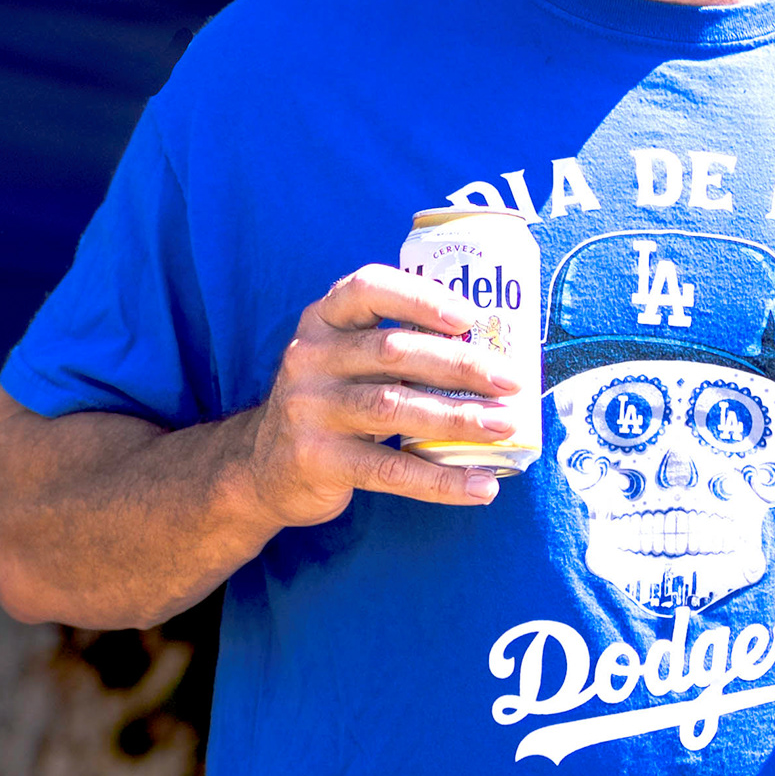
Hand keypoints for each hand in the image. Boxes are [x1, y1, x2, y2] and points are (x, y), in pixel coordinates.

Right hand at [233, 264, 528, 527]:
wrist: (263, 467)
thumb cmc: (331, 403)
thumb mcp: (345, 360)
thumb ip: (395, 345)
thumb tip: (494, 353)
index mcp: (323, 320)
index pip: (368, 288)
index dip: (420, 297)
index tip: (469, 316)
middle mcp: (309, 357)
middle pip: (393, 351)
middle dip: (460, 364)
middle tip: (511, 381)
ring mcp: (308, 409)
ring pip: (393, 407)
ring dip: (457, 417)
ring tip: (504, 427)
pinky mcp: (317, 460)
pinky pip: (389, 471)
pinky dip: (440, 480)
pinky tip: (480, 487)